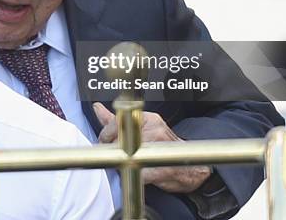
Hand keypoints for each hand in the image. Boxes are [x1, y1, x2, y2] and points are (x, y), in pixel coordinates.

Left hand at [93, 103, 211, 192]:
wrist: (188, 168)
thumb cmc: (161, 147)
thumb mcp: (139, 129)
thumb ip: (117, 121)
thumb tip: (97, 108)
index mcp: (147, 118)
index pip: (117, 121)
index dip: (106, 133)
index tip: (104, 140)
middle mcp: (155, 129)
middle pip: (119, 140)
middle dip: (113, 149)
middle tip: (116, 153)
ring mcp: (160, 147)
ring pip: (127, 157)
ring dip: (124, 163)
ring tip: (131, 162)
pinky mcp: (162, 168)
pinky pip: (138, 174)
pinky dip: (136, 176)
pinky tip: (140, 173)